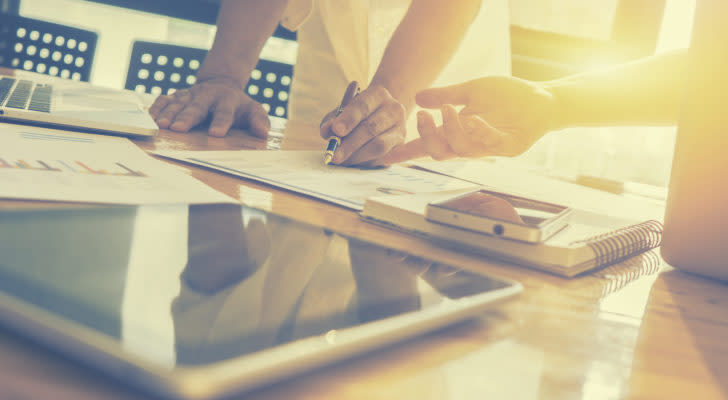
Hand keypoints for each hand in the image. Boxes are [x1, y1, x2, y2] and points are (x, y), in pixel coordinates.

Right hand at [149, 76, 269, 137]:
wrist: (221, 85)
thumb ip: (259, 121)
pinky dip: (157, 107)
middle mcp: (206, 96)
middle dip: (187, 117)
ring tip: (161, 126)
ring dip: (169, 114)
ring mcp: (190, 95)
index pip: (224, 113)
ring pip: (178, 103)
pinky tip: (150, 117)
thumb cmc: (238, 106)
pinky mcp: (177, 96)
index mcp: (226, 100)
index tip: (216, 134)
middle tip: (178, 129)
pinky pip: (165, 100)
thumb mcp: (253, 110)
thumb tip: (263, 133)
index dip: (221, 122)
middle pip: (196, 107)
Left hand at [319, 85, 406, 166]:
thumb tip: (327, 131)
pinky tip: (354, 161)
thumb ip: (332, 119)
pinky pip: (382, 158)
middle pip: (371, 128)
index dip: (349, 118)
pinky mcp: (401, 146)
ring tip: (342, 160)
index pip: (363, 106)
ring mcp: (400, 129)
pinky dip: (365, 162)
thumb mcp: (343, 111)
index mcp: (378, 94)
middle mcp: (393, 109)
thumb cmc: (358, 113)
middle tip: (335, 155)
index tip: (336, 130)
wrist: (383, 116)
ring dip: (357, 156)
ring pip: (379, 145)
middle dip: (350, 143)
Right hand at [381, 76, 556, 163]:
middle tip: (421, 116)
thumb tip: (417, 98)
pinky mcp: (509, 146)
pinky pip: (489, 143)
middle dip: (426, 137)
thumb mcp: (472, 91)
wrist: (542, 98)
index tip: (384, 157)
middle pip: (439, 153)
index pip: (428, 145)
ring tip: (448, 108)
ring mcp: (490, 148)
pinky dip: (479, 130)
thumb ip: (445, 95)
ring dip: (450, 129)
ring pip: (460, 149)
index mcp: (459, 133)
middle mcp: (471, 145)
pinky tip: (475, 118)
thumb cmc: (508, 96)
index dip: (406, 152)